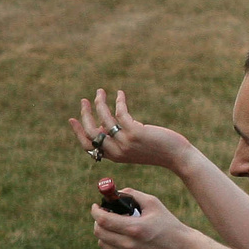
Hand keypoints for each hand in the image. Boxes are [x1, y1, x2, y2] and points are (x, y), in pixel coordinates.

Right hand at [70, 90, 192, 170]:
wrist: (176, 157)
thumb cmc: (158, 151)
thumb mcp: (134, 147)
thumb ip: (120, 138)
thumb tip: (106, 123)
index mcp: (114, 156)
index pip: (88, 145)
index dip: (78, 131)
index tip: (72, 119)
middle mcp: (117, 151)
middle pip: (92, 131)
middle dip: (85, 114)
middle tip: (84, 100)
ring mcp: (125, 142)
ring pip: (104, 119)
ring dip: (99, 103)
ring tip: (100, 91)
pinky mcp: (135, 133)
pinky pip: (120, 113)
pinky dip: (119, 101)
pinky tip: (120, 94)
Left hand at [89, 193, 202, 248]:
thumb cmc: (169, 225)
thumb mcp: (154, 204)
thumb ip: (133, 194)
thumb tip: (117, 191)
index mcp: (134, 228)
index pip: (103, 220)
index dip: (96, 211)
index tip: (96, 206)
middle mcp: (129, 245)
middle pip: (99, 232)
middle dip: (98, 221)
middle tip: (104, 215)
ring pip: (102, 243)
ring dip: (103, 233)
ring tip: (113, 226)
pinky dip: (110, 244)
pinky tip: (120, 238)